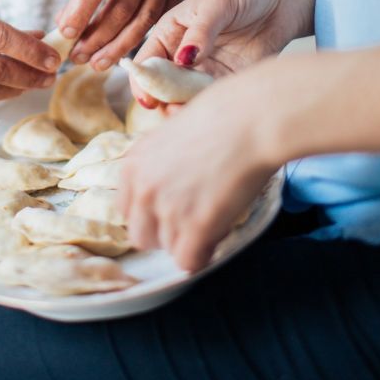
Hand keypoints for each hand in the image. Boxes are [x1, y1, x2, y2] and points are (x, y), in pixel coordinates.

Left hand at [57, 0, 213, 70]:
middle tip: (77, 57)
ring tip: (95, 63)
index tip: (66, 35)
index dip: (80, 12)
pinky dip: (134, 42)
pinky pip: (155, 24)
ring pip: (141, 22)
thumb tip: (65, 28)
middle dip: (97, 38)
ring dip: (116, 48)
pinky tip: (116, 54)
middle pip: (121, 8)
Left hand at [119, 67, 278, 271]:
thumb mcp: (172, 134)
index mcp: (133, 165)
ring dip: (190, 240)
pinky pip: (189, 262)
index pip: (126, 210)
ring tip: (215, 215)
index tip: (172, 209)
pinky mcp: (196, 225)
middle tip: (192, 220)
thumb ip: (160, 164)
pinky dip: (203, 256)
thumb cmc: (223, 116)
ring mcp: (167, 208)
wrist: (253, 118)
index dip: (151, 214)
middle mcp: (143, 189)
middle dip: (165, 233)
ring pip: (168, 249)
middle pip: (141, 236)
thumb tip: (169, 188)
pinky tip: (219, 233)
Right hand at [131, 0, 318, 107]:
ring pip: (186, 97)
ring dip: (185, 108)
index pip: (148, 61)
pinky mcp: (228, 80)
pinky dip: (211, 106)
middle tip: (172, 110)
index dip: (143, 81)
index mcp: (170, 33)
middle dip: (164, 101)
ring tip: (191, 113)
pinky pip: (214, 98)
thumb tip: (182, 60)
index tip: (148, 99)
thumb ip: (201, 31)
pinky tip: (214, 108)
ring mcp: (204, 70)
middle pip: (163, 86)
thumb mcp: (219, 2)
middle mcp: (182, 55)